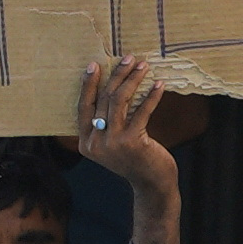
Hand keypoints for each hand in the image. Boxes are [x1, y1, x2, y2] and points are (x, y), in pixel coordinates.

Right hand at [78, 57, 179, 202]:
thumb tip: (111, 90)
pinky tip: (159, 85)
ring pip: (119, 101)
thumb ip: (105, 125)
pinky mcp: (132, 141)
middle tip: (128, 58)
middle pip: (103, 99)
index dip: (88, 84)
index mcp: (85, 142)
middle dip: (116, 75)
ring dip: (132, 80)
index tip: (95, 65)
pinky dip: (151, 96)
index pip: (83, 106)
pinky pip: (141, 111)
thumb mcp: (112, 144)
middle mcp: (95, 142)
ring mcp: (112, 142)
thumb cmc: (134, 160)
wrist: (151, 184)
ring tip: (143, 66)